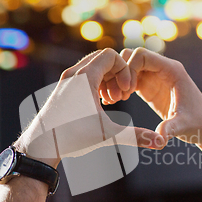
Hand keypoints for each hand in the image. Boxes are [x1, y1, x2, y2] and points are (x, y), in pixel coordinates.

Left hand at [15, 48, 164, 167]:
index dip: (125, 71)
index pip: (111, 56)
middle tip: (122, 96)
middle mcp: (73, 74)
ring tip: (112, 101)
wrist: (41, 145)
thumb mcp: (108, 134)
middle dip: (117, 74)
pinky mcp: (62, 89)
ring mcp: (65, 81)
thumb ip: (136, 136)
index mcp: (84, 77)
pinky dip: (96, 84)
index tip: (128, 91)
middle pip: (103, 59)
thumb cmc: (72, 137)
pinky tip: (100, 104)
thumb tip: (161, 143)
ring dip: (107, 79)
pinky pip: (83, 76)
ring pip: (92, 67)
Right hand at [111, 48, 201, 146]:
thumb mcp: (183, 126)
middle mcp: (162, 69)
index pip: (142, 55)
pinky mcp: (149, 87)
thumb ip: (170, 128)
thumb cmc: (198, 124)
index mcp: (171, 70)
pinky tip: (117, 101)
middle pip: (131, 56)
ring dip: (119, 79)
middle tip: (118, 96)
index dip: (129, 69)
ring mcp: (154, 77)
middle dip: (121, 73)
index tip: (127, 91)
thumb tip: (159, 139)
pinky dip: (120, 86)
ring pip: (128, 66)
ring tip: (116, 99)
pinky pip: (129, 78)